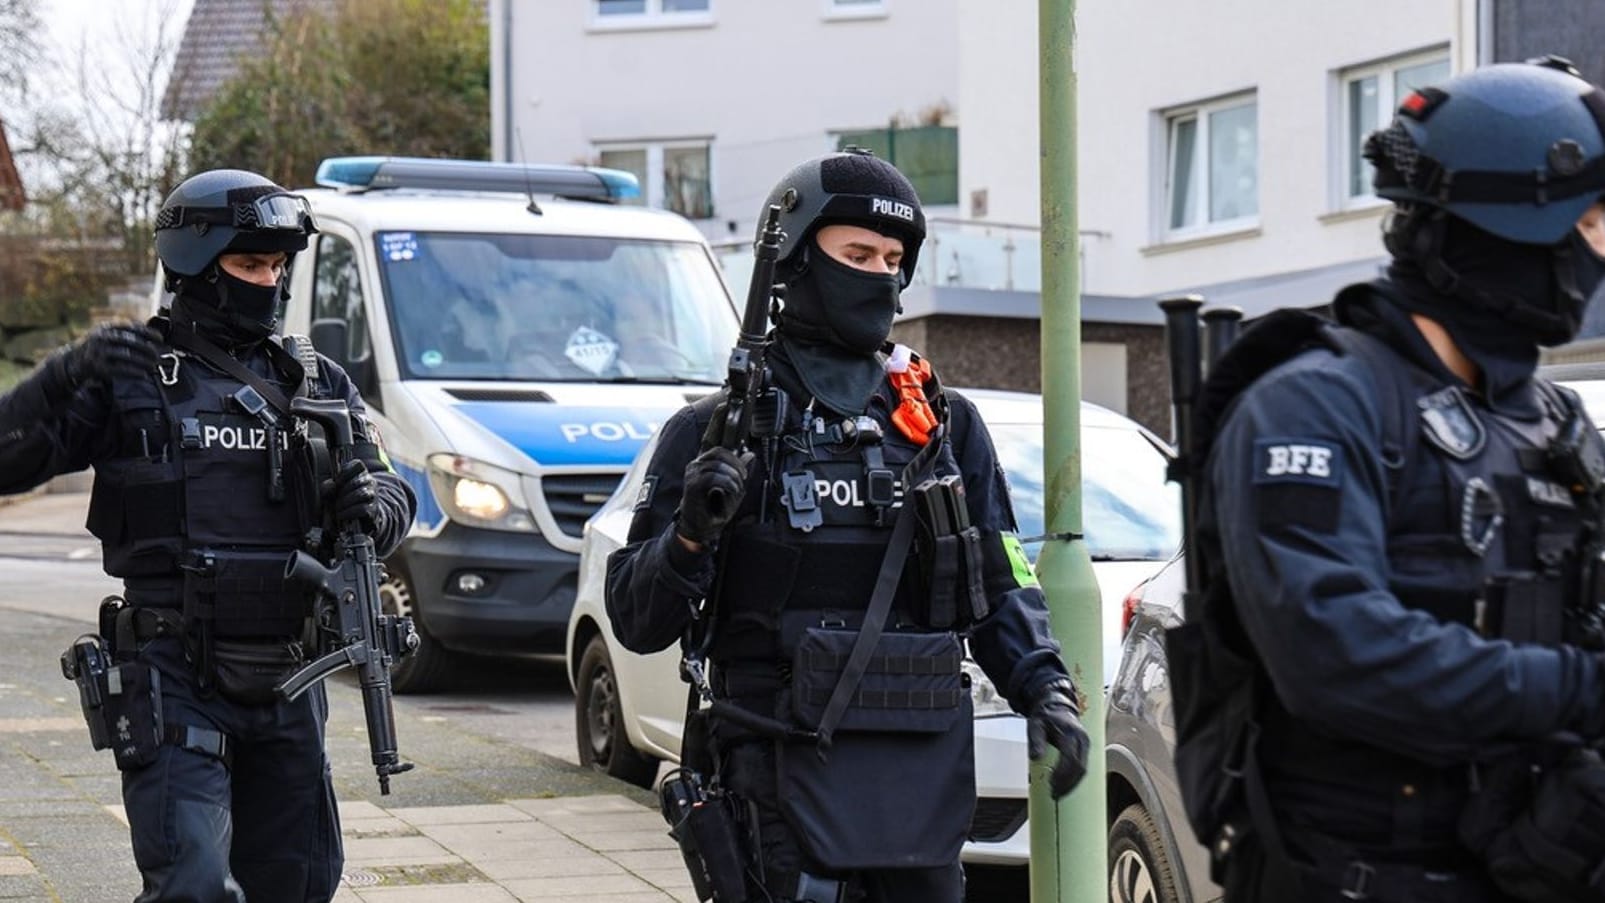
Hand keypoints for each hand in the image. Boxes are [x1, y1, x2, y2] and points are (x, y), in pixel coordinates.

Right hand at [65, 323, 160, 387]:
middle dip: (147, 349)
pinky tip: (143, 375)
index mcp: (106, 328)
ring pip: (126, 356)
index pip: (130, 327)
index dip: (147, 333)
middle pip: (130, 342)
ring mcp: (98, 352)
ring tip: (153, 366)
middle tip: (158, 356)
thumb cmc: (98, 348)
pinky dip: (134, 372)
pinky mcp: (97, 367)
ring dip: (143, 362)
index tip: (160, 339)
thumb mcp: (107, 335)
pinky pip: (120, 370)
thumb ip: (125, 334)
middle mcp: (101, 338)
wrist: (73, 361)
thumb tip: (153, 336)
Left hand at [330, 459, 379, 532]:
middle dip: (342, 492)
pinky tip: (342, 516)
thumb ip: (327, 487)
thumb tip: (332, 485)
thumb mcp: (331, 493)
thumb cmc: (342, 502)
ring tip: (337, 509)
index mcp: (360, 473)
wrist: (358, 520)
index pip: (357, 464)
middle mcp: (370, 481)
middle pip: (355, 482)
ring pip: (361, 494)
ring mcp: (373, 495)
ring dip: (345, 503)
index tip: (337, 482)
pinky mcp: (374, 509)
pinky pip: (362, 508)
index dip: (345, 472)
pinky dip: (349, 512)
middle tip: (334, 501)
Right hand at [677, 447, 749, 545]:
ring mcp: (692, 475)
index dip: (735, 459)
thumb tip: (750, 455)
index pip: (719, 451)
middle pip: (718, 453)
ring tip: (737, 488)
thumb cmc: (714, 508)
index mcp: (703, 464)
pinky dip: (725, 482)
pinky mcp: (692, 485)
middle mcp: (695, 466)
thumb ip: (738, 470)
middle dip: (735, 464)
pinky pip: (710, 477)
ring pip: (716, 464)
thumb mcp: (732, 486)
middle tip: (743, 478)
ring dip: (732, 476)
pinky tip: (732, 490)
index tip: (744, 473)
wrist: (700, 526)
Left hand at [1027, 680, 1089, 799]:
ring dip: (1072, 784)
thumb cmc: (1045, 716)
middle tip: (1055, 794)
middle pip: (1080, 768)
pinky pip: (1083, 767)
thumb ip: (1036, 741)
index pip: (1070, 759)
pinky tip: (1065, 786)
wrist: (1056, 706)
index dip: (1062, 775)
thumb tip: (1036, 757)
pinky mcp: (1085, 749)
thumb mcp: (1035, 725)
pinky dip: (1075, 779)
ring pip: (1084, 770)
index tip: (1052, 786)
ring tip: (1059, 793)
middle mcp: (1082, 739)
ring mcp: (1086, 744)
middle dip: (1068, 784)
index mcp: (1071, 733)